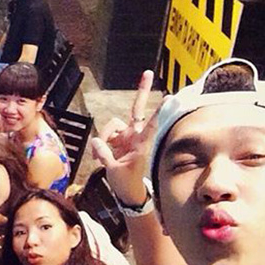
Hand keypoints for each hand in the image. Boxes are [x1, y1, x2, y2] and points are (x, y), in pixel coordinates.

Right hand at [91, 70, 157, 204]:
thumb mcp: (114, 170)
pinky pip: (103, 136)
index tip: (169, 98)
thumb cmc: (127, 183)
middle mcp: (134, 135)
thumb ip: (104, 154)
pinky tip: (97, 158)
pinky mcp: (115, 141)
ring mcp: (125, 137)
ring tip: (99, 157)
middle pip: (136, 108)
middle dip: (142, 91)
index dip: (157, 111)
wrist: (127, 192)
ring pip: (111, 125)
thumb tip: (96, 141)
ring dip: (103, 138)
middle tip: (148, 72)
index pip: (150, 124)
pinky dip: (98, 146)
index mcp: (140, 143)